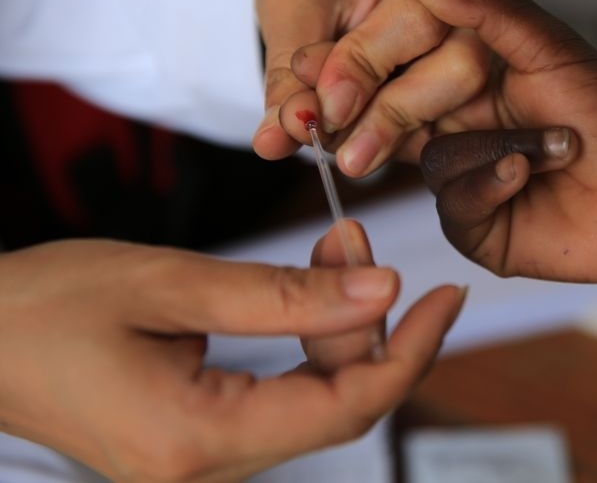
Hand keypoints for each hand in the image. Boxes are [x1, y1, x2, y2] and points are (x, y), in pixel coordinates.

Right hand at [0, 230, 463, 481]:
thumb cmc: (46, 305)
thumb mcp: (171, 283)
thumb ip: (285, 293)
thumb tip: (382, 291)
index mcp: (195, 441)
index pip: (346, 408)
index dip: (411, 351)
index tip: (448, 295)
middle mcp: (204, 474)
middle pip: (335, 407)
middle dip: (367, 321)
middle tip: (358, 239)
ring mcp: (199, 466)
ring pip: (311, 401)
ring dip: (335, 326)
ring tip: (333, 246)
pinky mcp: (195, 444)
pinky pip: (277, 399)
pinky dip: (303, 343)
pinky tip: (307, 287)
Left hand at [252, 0, 488, 177]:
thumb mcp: (289, 11)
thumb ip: (288, 73)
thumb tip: (280, 136)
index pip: (419, 20)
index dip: (370, 68)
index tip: (326, 107)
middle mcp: (471, 3)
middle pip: (461, 70)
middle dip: (394, 115)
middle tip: (343, 153)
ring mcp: (481, 51)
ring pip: (460, 111)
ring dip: (394, 138)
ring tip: (343, 147)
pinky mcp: (473, 92)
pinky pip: (450, 132)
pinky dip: (402, 146)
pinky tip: (367, 144)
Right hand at [412, 0, 596, 283]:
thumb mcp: (552, 49)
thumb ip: (492, 10)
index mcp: (470, 86)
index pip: (409, 72)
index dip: (396, 65)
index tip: (383, 52)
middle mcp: (461, 132)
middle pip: (404, 120)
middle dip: (424, 110)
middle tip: (471, 101)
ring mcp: (466, 181)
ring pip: (433, 161)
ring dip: (497, 149)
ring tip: (558, 147)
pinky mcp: (476, 228)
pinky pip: (453, 205)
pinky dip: (490, 185)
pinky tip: (526, 176)